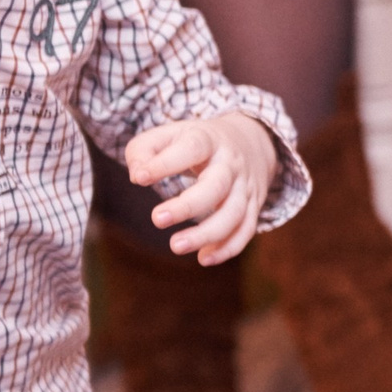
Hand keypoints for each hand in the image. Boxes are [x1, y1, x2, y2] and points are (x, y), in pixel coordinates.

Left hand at [126, 111, 278, 263]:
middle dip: (188, 206)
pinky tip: (204, 258)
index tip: (140, 178)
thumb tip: (137, 176)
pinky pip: (246, 229)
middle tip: (157, 219)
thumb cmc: (198, 141)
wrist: (253, 139)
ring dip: (207, 234)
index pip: (192, 148)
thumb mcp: (170, 133)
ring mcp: (245, 186)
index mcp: (209, 140)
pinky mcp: (253, 206)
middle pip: (217, 185)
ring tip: (176, 246)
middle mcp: (231, 164)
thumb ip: (143, 150)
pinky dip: (228, 248)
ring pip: (234, 213)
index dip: (166, 163)